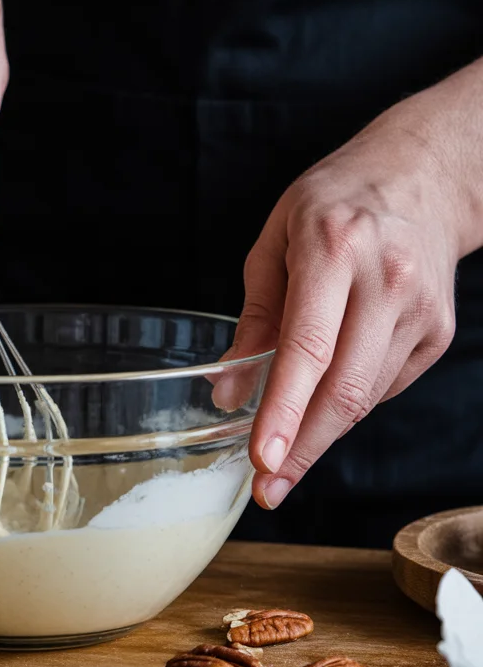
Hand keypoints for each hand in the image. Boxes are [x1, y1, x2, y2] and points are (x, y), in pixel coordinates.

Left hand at [223, 107, 460, 508]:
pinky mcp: (438, 332)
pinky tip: (326, 397)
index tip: (262, 459)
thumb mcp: (274, 242)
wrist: (422, 176)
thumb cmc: (333, 204)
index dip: (283, 409)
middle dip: (302, 449)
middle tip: (267, 490)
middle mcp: (386, 280)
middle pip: (345, 389)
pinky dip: (349, 404)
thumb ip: (254, 317)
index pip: (308, 346)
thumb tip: (228, 391)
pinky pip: (385, 388)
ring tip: (283, 457)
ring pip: (366, 398)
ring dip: (321, 436)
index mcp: (333, 248)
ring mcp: (420, 309)